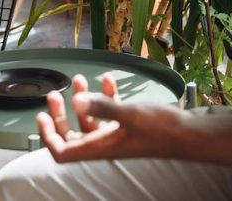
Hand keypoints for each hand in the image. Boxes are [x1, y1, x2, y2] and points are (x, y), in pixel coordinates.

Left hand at [37, 73, 182, 162]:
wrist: (189, 134)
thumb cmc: (161, 129)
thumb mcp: (129, 114)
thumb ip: (102, 107)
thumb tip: (77, 101)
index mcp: (100, 148)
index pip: (63, 152)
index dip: (49, 137)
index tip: (42, 117)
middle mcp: (105, 144)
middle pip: (72, 135)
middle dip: (61, 115)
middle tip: (55, 96)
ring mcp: (117, 136)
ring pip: (90, 121)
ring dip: (83, 101)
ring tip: (80, 80)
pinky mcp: (129, 127)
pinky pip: (110, 113)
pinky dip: (106, 97)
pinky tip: (108, 80)